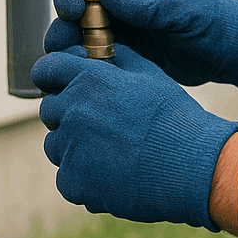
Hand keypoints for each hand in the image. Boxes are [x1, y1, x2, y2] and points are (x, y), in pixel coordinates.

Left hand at [32, 44, 237, 229]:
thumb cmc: (174, 118)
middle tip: (102, 126)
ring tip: (113, 154)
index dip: (52, 75)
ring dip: (75, 148)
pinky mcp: (73, 182)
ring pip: (56, 145)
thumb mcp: (149, 75)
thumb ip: (116, 59)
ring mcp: (70, 149)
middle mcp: (73, 111)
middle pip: (50, 109)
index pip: (47, 69)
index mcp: (89, 79)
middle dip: (68, 114)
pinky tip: (115, 176)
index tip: (59, 84)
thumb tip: (92, 55)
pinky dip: (85, 179)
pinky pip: (67, 177)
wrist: (191, 166)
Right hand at [43, 0, 237, 88]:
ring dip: (69, 45)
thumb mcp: (184, 7)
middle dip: (65, 22)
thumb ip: (146, 2)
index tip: (74, 10)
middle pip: (78, 2)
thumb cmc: (214, 19)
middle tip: (63, 42)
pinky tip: (82, 74)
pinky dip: (84, 63)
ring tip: (67, 61)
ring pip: (81, 31)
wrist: (230, 52)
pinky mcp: (123, 49)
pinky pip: (94, 54)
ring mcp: (122, 23)